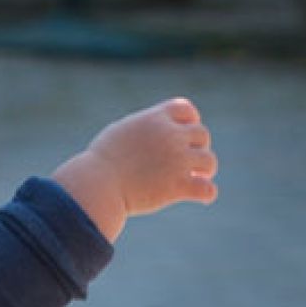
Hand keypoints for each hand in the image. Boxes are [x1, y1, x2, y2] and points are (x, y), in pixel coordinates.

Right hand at [53, 98, 218, 240]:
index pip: (186, 109)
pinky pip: (207, 189)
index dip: (190, 121)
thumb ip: (143, 128)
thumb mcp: (120, 133)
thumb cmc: (101, 162)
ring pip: (209, 160)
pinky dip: (207, 193)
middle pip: (201, 134)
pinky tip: (202, 197)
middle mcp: (169, 136)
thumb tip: (154, 130)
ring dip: (205, 169)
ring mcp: (177, 160)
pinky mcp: (178, 185)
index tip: (185, 134)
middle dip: (197, 147)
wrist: (97, 185)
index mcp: (154, 119)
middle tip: (188, 161)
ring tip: (197, 177)